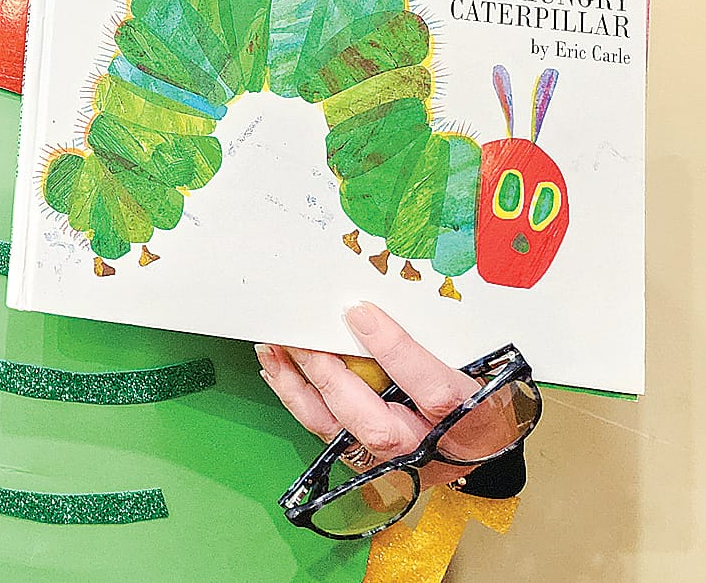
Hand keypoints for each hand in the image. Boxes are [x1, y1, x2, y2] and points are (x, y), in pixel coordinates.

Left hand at [256, 303, 513, 488]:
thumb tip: (383, 295)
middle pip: (377, 426)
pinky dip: (299, 401)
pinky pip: (327, 434)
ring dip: (300, 389)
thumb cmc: (484, 390)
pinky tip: (278, 371)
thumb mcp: (483, 362)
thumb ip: (443, 336)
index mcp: (475, 420)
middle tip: (301, 336)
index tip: (359, 312)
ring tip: (273, 349)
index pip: (434, 393)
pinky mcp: (371, 463)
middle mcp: (434, 450)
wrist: (486, 443)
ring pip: (340, 435)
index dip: (394, 351)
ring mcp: (398, 463)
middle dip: (331, 378)